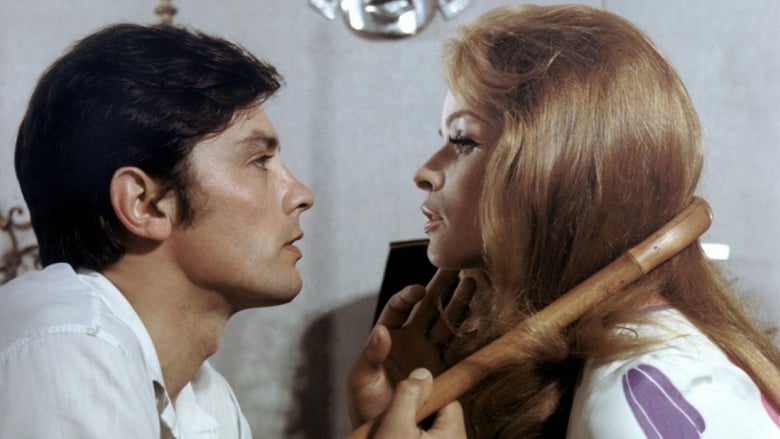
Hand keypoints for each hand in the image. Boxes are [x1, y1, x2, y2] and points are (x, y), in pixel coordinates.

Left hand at [347, 270, 474, 424]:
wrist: (386, 429)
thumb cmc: (365, 404)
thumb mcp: (360, 380)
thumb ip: (370, 355)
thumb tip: (381, 331)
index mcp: (388, 336)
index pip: (398, 308)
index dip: (408, 296)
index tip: (419, 291)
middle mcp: (411, 339)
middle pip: (428, 308)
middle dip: (442, 288)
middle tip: (456, 268)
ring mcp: (429, 353)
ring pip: (446, 322)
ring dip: (459, 304)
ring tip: (472, 283)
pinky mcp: (445, 369)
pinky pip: (459, 348)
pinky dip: (469, 334)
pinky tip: (478, 318)